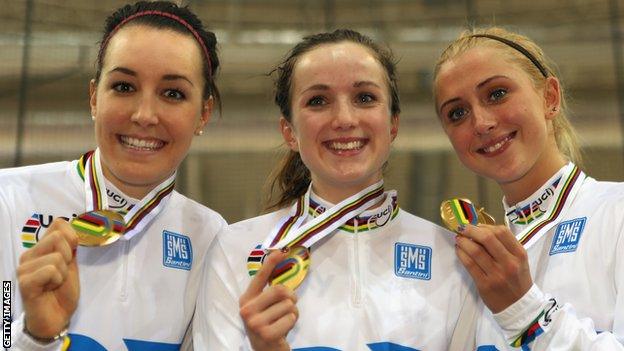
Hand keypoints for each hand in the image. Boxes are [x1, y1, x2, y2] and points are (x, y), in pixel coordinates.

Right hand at [17, 218, 78, 338]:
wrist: (57, 317)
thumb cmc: (62, 292)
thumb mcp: (71, 265)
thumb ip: (70, 247)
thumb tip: (72, 230)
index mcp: (41, 248)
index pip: (59, 223)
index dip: (72, 237)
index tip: (71, 255)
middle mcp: (29, 254)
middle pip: (58, 236)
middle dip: (68, 256)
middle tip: (62, 273)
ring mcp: (24, 268)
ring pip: (57, 256)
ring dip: (63, 272)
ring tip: (55, 283)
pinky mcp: (25, 282)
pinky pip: (50, 270)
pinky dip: (57, 280)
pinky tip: (49, 289)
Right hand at [239, 250, 297, 350]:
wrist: (266, 350)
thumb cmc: (268, 325)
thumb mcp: (264, 307)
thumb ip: (270, 291)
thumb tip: (281, 266)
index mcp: (246, 299)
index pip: (259, 277)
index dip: (270, 263)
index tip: (280, 251)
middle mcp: (247, 310)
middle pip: (280, 290)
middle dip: (291, 297)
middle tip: (289, 305)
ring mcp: (255, 323)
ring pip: (288, 305)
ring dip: (293, 312)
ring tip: (284, 321)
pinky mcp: (266, 333)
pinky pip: (291, 317)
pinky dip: (293, 322)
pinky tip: (284, 329)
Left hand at [455, 224, 531, 312]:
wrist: (519, 307)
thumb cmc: (517, 280)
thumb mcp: (519, 261)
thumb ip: (505, 246)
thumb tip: (481, 230)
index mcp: (519, 254)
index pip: (502, 232)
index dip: (486, 225)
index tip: (477, 226)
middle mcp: (509, 263)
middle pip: (487, 238)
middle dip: (471, 230)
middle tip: (462, 228)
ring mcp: (496, 274)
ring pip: (475, 251)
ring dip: (463, 241)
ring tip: (459, 239)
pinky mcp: (484, 284)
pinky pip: (469, 264)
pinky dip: (461, 254)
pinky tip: (459, 250)